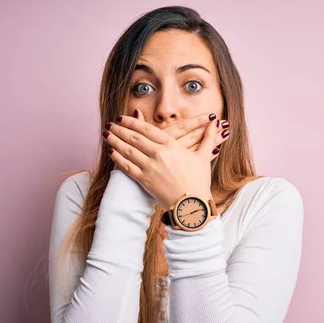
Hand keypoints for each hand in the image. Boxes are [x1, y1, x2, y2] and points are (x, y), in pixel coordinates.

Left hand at [103, 113, 224, 207]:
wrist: (192, 205)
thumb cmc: (199, 182)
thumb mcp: (204, 157)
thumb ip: (208, 138)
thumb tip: (217, 123)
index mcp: (172, 146)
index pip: (148, 129)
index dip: (133, 122)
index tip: (124, 117)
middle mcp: (159, 154)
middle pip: (135, 137)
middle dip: (121, 129)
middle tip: (111, 123)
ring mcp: (150, 167)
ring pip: (128, 150)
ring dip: (115, 140)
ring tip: (107, 134)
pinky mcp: (144, 180)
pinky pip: (127, 166)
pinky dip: (117, 158)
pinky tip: (111, 152)